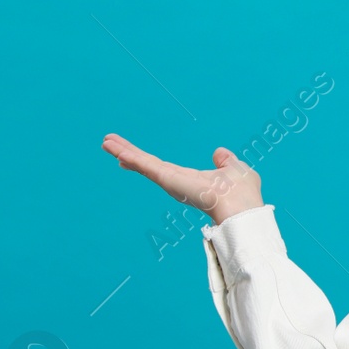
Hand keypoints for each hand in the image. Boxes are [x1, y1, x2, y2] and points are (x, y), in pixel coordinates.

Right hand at [101, 133, 263, 224]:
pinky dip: (131, 156)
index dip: (147, 161)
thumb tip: (219, 153)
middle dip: (129, 154)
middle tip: (109, 143)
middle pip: (148, 165)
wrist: (240, 206)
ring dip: (124, 151)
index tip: (131, 154)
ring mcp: (171, 181)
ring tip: (106, 142)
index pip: (164, 168)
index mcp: (192, 180)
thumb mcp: (234, 169)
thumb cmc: (242, 192)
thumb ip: (226, 161)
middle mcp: (178, 182)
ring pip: (143, 164)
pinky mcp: (168, 179)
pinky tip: (115, 149)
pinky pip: (146, 165)